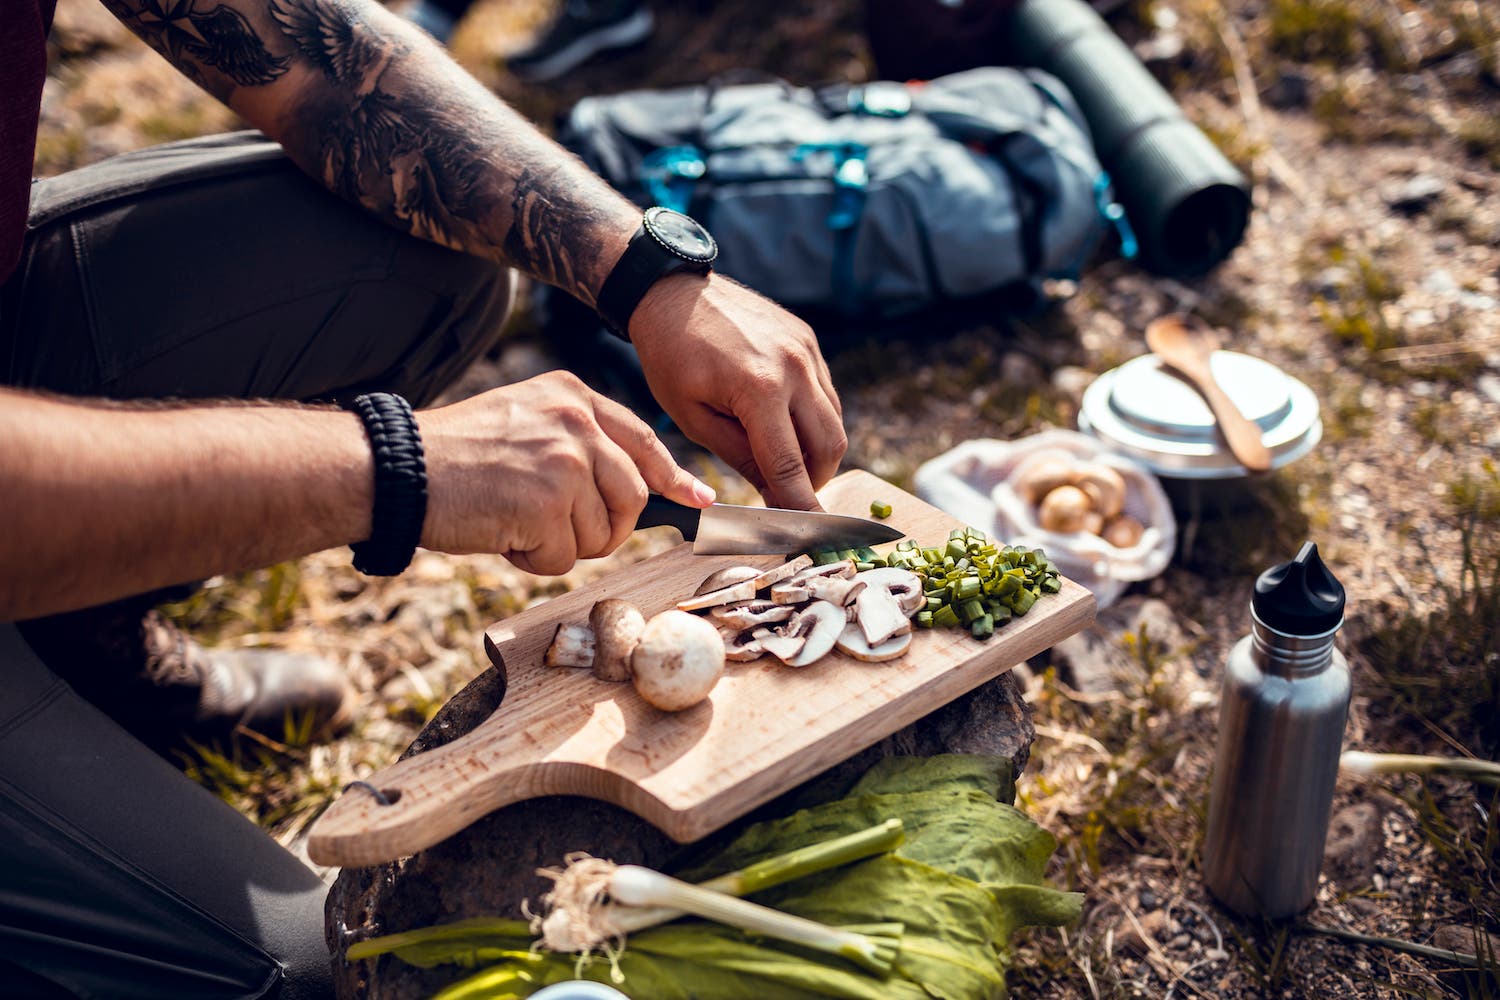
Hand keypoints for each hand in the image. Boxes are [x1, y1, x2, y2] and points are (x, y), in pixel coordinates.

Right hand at [416, 372, 714, 574]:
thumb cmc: (454, 456)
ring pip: (601, 533)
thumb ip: (577, 443)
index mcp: (573, 397)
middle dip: (604, 528)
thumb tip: (634, 485)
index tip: (698, 498)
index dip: (673, 475)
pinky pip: (565, 557)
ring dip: (561, 544)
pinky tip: (501, 533)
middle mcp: (577, 422)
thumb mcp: (525, 422)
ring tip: (514, 521)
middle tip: (555, 529)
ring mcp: (566, 460)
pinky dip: (534, 559)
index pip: (642, 440)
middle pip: (632, 496)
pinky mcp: (548, 502)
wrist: (397, 468)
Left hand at [628, 273, 846, 510]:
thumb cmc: (671, 357)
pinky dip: (813, 419)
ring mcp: (806, 351)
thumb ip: (739, 457)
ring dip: (817, 452)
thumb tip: (774, 493)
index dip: (800, 506)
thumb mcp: (693, 418)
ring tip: (784, 461)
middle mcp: (794, 368)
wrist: (673, 291)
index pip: (790, 465)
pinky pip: (824, 393)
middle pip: (828, 446)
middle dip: (814, 480)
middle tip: (788, 495)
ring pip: (834, 421)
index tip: (807, 535)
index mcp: (759, 390)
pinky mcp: (808, 340)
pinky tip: (784, 425)